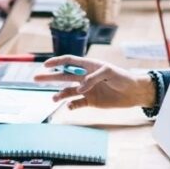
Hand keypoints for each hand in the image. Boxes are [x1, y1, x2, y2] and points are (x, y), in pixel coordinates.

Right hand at [35, 56, 155, 109]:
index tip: (46, 65)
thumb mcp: (109, 72)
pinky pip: (77, 103)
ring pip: (67, 91)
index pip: (69, 61)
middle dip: (50, 77)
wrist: (134, 93)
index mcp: (88, 66)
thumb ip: (93, 77)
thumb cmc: (123, 77)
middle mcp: (84, 77)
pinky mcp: (90, 101)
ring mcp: (86, 90)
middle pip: (63, 76)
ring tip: (53, 98)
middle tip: (36, 78)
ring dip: (59, 94)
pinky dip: (71, 105)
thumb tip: (80, 87)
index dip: (57, 62)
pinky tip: (70, 106)